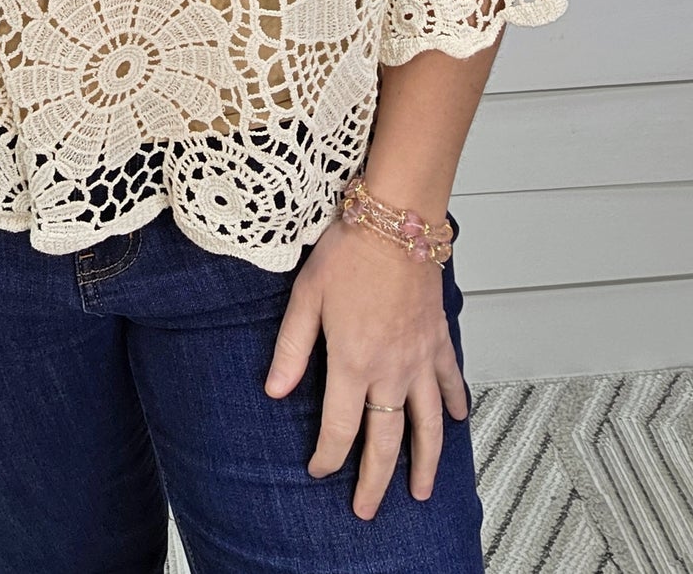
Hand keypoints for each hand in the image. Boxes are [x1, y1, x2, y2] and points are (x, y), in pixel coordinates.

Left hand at [263, 216, 468, 520]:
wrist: (396, 220)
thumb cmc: (349, 251)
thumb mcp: (306, 296)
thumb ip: (291, 348)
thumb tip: (273, 390)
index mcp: (351, 362)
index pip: (339, 428)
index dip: (327, 457)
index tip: (318, 471)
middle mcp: (390, 370)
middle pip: (385, 441)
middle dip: (375, 482)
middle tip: (368, 510)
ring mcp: (419, 359)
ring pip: (426, 425)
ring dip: (425, 462)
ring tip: (422, 491)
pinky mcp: (438, 340)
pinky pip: (450, 381)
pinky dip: (455, 404)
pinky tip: (455, 420)